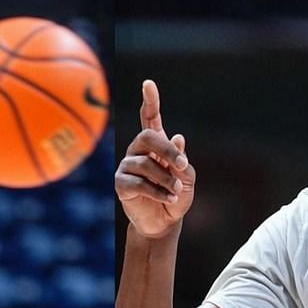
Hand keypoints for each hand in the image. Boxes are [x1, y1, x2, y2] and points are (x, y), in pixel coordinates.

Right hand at [115, 80, 195, 238]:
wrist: (163, 224)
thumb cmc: (176, 197)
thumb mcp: (186, 178)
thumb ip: (181, 160)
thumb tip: (177, 138)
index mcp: (155, 145)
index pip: (150, 118)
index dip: (150, 101)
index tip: (148, 84)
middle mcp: (138, 151)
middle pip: (147, 136)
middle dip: (167, 150)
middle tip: (182, 165)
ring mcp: (127, 166)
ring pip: (145, 164)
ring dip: (166, 179)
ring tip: (175, 191)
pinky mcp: (121, 184)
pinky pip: (139, 183)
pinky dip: (158, 192)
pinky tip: (169, 199)